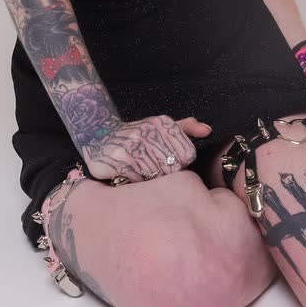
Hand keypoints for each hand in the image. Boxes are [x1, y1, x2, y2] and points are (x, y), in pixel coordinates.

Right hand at [80, 115, 211, 182]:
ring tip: (142, 172)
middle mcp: (146, 132)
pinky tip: (130, 175)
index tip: (169, 162)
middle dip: (165, 173)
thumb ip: (185, 128)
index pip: (187, 154)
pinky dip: (136, 183)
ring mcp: (130, 146)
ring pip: (155, 176)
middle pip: (172, 167)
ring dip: (150, 180)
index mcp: (161, 123)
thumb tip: (207, 130)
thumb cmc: (135, 134)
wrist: (98, 133)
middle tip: (154, 170)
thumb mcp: (159, 126)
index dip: (180, 163)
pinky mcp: (115, 161)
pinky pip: (136, 181)